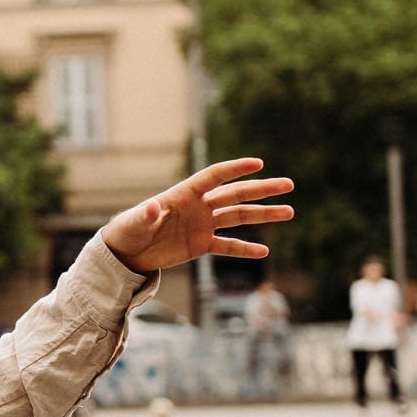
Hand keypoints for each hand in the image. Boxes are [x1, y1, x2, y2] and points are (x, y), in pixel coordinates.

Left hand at [101, 159, 293, 273]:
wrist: (126, 253)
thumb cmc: (127, 231)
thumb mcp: (134, 223)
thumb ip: (145, 215)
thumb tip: (153, 207)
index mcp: (183, 194)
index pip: (214, 177)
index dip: (234, 169)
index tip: (258, 163)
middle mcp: (198, 206)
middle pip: (235, 194)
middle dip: (261, 189)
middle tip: (288, 184)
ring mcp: (203, 225)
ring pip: (238, 217)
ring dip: (263, 214)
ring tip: (289, 211)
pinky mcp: (201, 245)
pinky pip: (227, 245)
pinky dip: (244, 248)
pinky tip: (264, 251)